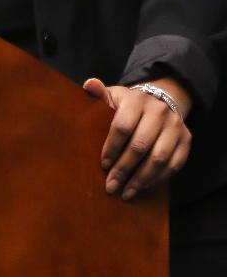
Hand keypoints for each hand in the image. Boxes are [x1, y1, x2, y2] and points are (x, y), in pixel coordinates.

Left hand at [82, 75, 192, 200]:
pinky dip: (158, 179)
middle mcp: (159, 111)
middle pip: (140, 145)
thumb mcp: (112, 96)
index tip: (103, 165)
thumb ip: (99, 94)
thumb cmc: (126, 105)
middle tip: (111, 186)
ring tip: (126, 193)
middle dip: (124, 169)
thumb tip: (90, 84)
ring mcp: (175, 125)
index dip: (112, 148)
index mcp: (136, 100)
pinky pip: (174, 164)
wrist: (158, 101)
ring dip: (141, 179)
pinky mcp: (186, 139)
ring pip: (159, 158)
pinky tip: (143, 187)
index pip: (122, 126)